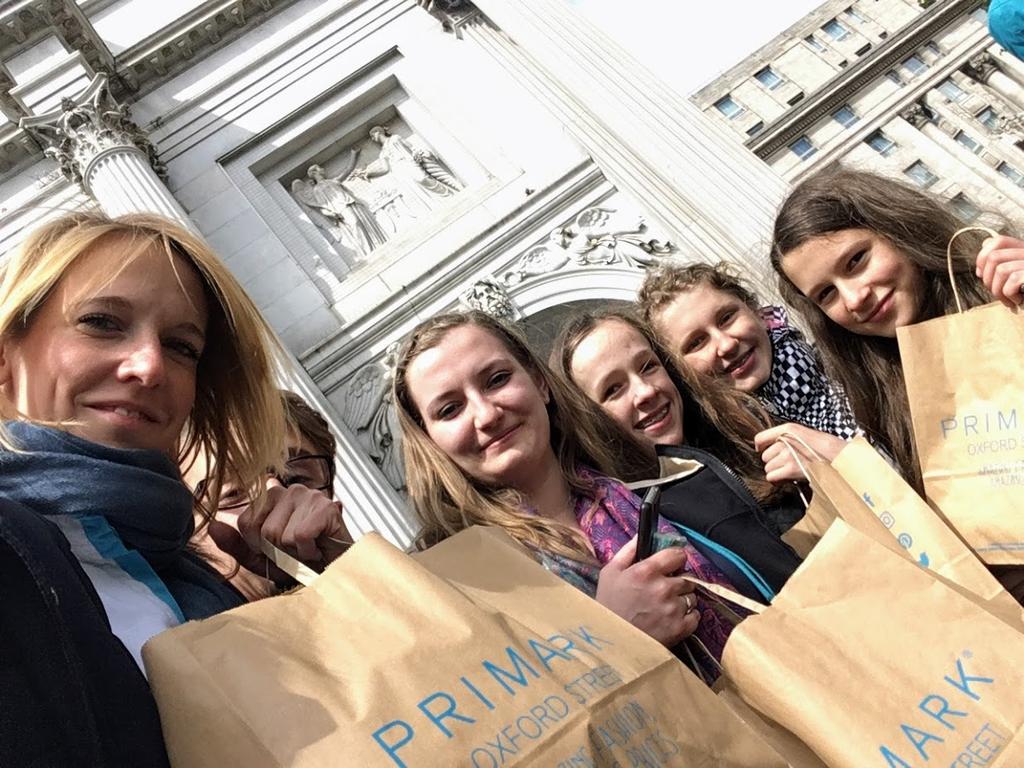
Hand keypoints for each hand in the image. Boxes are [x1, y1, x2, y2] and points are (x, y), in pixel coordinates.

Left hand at [213, 479, 350, 579]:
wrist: (335, 572)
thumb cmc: (301, 562)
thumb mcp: (262, 558)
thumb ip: (236, 544)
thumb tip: (211, 527)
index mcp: (272, 497)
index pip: (246, 522)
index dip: (259, 546)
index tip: (279, 549)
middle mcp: (289, 490)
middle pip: (263, 531)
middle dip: (278, 551)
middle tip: (297, 551)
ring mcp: (309, 496)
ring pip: (281, 535)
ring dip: (296, 553)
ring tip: (309, 549)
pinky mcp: (326, 507)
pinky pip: (300, 536)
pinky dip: (308, 552)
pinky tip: (319, 548)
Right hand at [595, 537, 699, 645]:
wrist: (610, 642)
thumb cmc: (608, 605)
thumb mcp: (610, 573)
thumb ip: (627, 551)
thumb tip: (641, 536)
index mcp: (646, 571)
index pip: (678, 554)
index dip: (675, 559)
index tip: (672, 564)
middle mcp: (663, 588)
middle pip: (687, 577)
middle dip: (678, 582)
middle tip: (666, 590)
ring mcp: (673, 609)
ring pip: (692, 597)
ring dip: (683, 600)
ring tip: (667, 607)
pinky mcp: (680, 628)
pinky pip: (695, 616)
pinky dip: (688, 617)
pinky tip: (673, 619)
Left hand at [754, 423, 845, 483]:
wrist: (839, 457)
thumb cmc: (825, 447)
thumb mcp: (805, 434)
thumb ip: (787, 437)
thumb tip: (766, 447)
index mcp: (788, 429)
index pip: (760, 438)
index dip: (760, 446)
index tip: (761, 450)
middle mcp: (785, 440)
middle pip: (765, 456)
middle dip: (774, 462)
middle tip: (788, 464)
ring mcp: (787, 455)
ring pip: (768, 467)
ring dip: (777, 472)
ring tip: (791, 471)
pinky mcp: (790, 469)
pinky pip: (772, 477)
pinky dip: (777, 480)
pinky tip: (787, 478)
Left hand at [976, 235, 1023, 306]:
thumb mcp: (1015, 277)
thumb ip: (1001, 268)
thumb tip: (979, 271)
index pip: (997, 241)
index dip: (982, 257)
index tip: (982, 274)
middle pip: (994, 257)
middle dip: (987, 280)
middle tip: (997, 293)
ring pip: (1001, 270)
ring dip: (998, 291)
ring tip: (1008, 300)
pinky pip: (1014, 280)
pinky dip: (1010, 294)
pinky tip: (1018, 300)